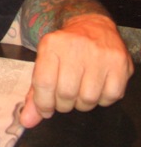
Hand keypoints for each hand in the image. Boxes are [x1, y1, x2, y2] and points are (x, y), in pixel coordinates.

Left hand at [19, 14, 133, 127]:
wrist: (91, 26)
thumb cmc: (64, 49)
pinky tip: (96, 87)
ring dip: (81, 103)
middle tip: (63, 99)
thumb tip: (27, 121)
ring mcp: (99, 55)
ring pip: (88, 99)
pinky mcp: (119, 63)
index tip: (45, 110)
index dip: (43, 103)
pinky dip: (101, 99)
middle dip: (63, 104)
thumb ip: (36, 93)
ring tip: (79, 91)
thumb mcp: (45, 62)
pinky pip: (109, 97)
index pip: (44, 83)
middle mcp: (75, 47)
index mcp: (51, 45)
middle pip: (66, 94)